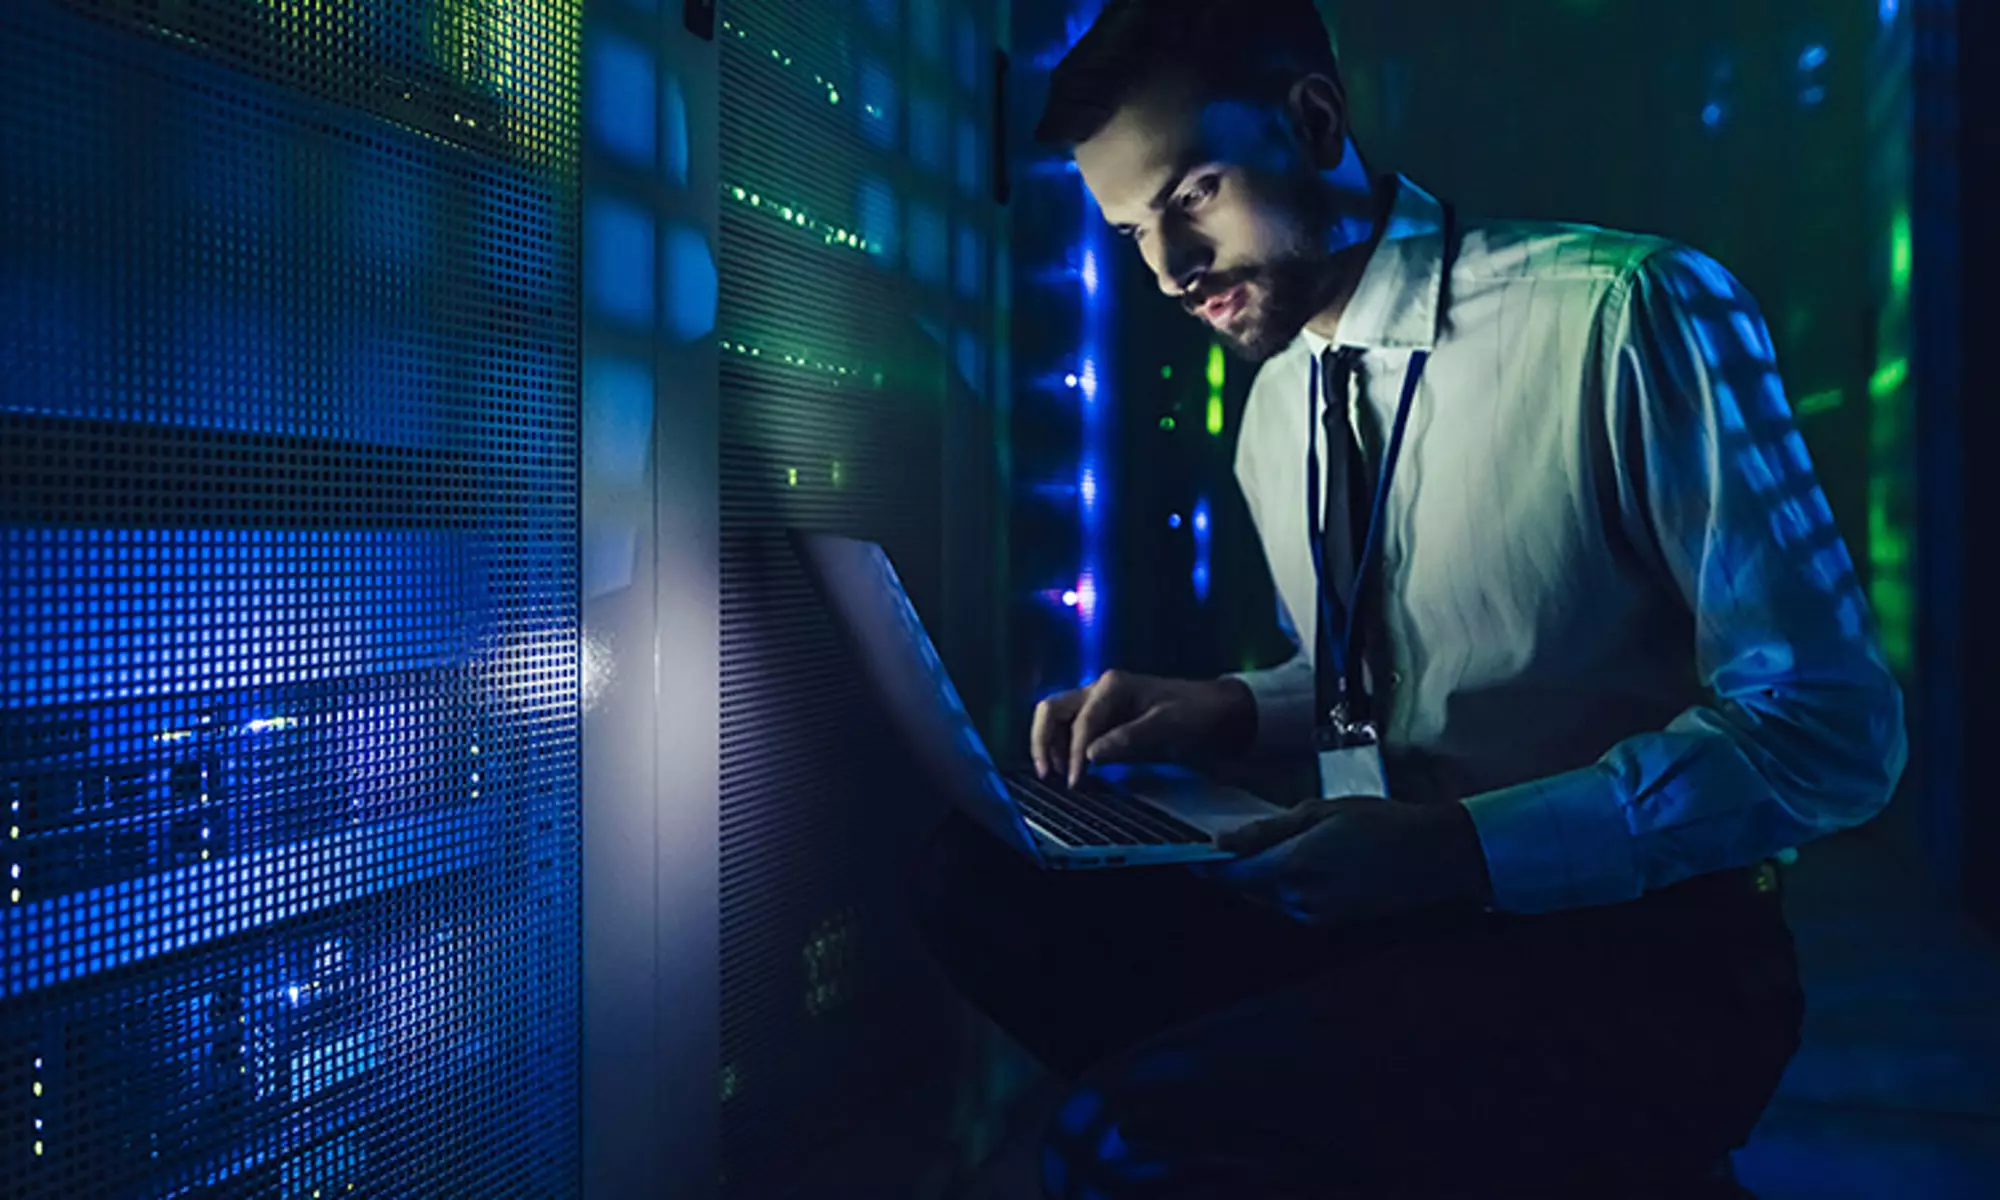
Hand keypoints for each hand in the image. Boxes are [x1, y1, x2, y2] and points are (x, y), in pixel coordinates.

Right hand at [1030, 670, 1255, 786]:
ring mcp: (1100, 704)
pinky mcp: (1104, 719)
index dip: (1072, 753)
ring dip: (1049, 744)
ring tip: (1055, 775)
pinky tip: (1070, 769)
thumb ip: (1128, 738)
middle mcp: (1099, 690)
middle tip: (1047, 775)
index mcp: (1112, 686)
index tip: (1074, 782)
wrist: (1216, 711)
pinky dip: (1062, 747)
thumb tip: (1090, 755)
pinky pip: (1071, 730)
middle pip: (1052, 709)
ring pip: (1056, 719)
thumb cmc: (1194, 713)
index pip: (1080, 722)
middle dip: (1043, 741)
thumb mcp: (1167, 725)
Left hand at [1200, 797, 1491, 924]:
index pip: (1232, 875)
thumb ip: (1268, 832)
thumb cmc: (1380, 822)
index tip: (1191, 851)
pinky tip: (1292, 863)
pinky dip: (1282, 887)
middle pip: (1246, 890)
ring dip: (1257, 879)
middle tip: (1220, 845)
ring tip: (1257, 849)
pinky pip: (1292, 905)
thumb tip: (1223, 843)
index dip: (1208, 865)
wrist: (1433, 856)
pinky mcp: (1332, 921)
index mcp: (1292, 869)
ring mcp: (1317, 915)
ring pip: (1268, 898)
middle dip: (1231, 871)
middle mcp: (1299, 900)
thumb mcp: (1320, 812)